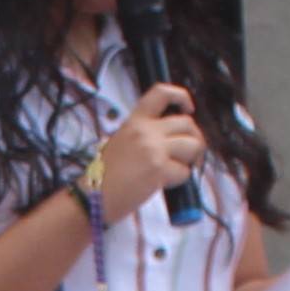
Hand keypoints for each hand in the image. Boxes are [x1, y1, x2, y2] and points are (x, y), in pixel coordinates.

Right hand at [93, 84, 207, 212]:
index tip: (188, 108)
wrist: (94, 196)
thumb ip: (145, 133)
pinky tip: (167, 183)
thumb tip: (172, 138)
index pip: (162, 93)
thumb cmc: (106, 174)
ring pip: (193, 145)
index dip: (181, 97)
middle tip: (190, 153)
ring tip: (179, 168)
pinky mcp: (159, 169)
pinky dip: (181, 179)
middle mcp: (145, 131)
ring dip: (191, 159)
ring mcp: (153, 149)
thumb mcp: (122, 141)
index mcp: (135, 121)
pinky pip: (185, 171)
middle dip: (195, 139)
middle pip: (187, 124)